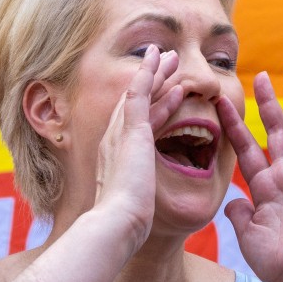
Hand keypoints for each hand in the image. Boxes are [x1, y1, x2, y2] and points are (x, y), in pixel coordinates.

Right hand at [93, 45, 181, 251]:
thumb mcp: (131, 209)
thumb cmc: (124, 225)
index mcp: (114, 159)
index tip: (162, 91)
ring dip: (154, 73)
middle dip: (151, 83)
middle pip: (134, 103)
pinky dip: (147, 74)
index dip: (148, 105)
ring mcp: (120, 134)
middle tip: (165, 63)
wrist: (116, 225)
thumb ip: (135, 203)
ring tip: (170, 56)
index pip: (133, 125)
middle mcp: (112, 142)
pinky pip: (138, 94)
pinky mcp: (131, 132)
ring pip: (139, 94)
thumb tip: (141, 215)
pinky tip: (159, 60)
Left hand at [216, 72, 282, 281]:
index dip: (234, 126)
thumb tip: (231, 198)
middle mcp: (282, 176)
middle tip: (258, 76)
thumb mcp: (248, 235)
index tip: (221, 104)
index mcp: (262, 188)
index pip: (244, 149)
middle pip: (271, 131)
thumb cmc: (278, 262)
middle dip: (264, 104)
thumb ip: (239, 212)